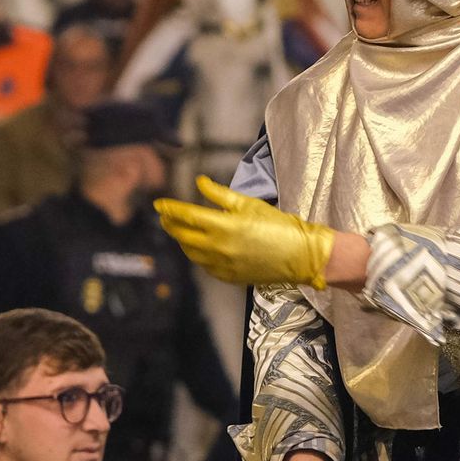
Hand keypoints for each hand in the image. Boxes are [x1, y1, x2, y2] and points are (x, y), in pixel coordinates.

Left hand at [155, 176, 335, 288]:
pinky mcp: (229, 278)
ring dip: (181, 240)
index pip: (187, 216)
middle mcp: (218, 248)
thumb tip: (199, 182)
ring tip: (178, 230)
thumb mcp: (249, 204)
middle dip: (170, 225)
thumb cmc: (278, 225)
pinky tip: (197, 247)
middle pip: (183, 236)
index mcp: (223, 226)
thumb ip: (220, 195)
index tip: (159, 203)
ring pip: (191, 253)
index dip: (171, 209)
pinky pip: (204, 266)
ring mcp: (222, 266)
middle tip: (164, 216)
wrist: (300, 255)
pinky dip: (197, 255)